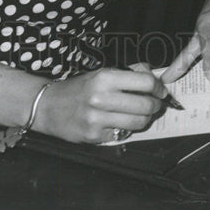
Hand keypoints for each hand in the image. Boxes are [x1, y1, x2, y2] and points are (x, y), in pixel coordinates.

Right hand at [33, 63, 165, 143]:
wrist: (48, 106)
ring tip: (143, 114)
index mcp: (104, 77)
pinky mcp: (94, 136)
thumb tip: (152, 75)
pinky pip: (122, 134)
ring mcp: (97, 119)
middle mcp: (101, 98)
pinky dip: (127, 129)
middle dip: (156, 105)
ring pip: (137, 122)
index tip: (161, 90)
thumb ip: (127, 73)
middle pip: (145, 104)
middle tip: (156, 104)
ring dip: (146, 119)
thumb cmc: (78, 88)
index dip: (158, 87)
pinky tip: (122, 122)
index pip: (144, 82)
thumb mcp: (101, 72)